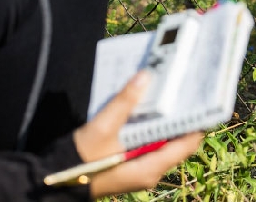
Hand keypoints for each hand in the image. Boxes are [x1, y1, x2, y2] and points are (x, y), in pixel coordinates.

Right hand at [73, 71, 203, 196]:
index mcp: (150, 167)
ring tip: (164, 90)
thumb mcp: (103, 128)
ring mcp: (139, 168)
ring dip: (162, 118)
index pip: (187, 143)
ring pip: (161, 140)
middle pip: (176, 140)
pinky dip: (148, 125)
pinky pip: (146, 142)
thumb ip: (125, 102)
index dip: (196, 121)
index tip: (201, 98)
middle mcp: (150, 170)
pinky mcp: (129, 163)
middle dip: (179, 114)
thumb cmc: (80, 160)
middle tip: (182, 87)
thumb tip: (145, 77)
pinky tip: (142, 105)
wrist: (55, 180)